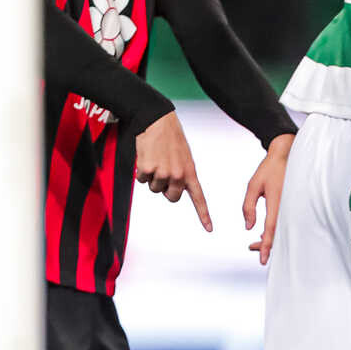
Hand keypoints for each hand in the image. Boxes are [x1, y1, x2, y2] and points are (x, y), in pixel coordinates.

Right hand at [134, 111, 210, 231]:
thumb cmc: (170, 138)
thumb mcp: (183, 156)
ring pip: (154, 189)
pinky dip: (141, 171)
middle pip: (171, 198)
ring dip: (152, 177)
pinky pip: (141, 180)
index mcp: (189, 171)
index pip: (199, 198)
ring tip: (156, 159)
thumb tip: (172, 190)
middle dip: (165, 190)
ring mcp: (162, 173)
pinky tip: (146, 157)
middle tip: (163, 171)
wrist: (156, 120)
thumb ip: (181, 174)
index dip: (204, 215)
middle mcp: (177, 175)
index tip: (209, 229)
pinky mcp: (147, 169)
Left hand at [243, 133, 293, 265]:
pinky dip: (275, 231)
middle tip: (251, 248)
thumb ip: (248, 207)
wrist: (287, 155)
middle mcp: (287, 206)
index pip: (271, 228)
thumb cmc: (270, 169)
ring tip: (255, 243)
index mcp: (277, 200)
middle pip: (278, 234)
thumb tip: (248, 226)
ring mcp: (292, 206)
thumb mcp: (253, 186)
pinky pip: (285, 223)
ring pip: (282, 230)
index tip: (262, 259)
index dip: (266, 245)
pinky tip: (265, 233)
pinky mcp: (293, 206)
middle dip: (265, 246)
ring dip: (270, 239)